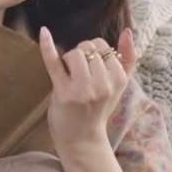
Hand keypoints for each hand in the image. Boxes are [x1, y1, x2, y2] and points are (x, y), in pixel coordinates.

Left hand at [38, 26, 137, 150]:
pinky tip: (44, 33)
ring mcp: (82, 89)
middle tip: (79, 72)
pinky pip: (54, 62)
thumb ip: (128, 59)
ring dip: (68, 58)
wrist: (82, 139)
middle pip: (88, 48)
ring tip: (69, 74)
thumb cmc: (99, 109)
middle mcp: (102, 84)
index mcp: (118, 80)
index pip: (103, 46)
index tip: (91, 67)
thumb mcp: (119, 86)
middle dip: (81, 54)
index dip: (94, 52)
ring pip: (74, 53)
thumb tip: (128, 32)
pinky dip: (47, 46)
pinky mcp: (62, 92)